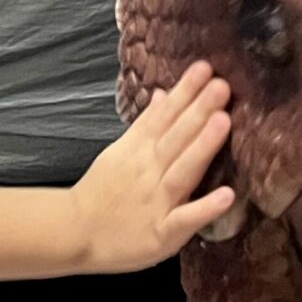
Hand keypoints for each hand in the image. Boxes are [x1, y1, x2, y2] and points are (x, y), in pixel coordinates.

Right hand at [72, 65, 233, 272]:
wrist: (74, 233)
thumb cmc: (102, 192)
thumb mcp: (118, 152)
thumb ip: (145, 125)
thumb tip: (165, 94)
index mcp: (136, 150)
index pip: (162, 116)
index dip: (184, 93)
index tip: (204, 68)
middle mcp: (147, 171)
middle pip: (175, 138)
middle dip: (198, 111)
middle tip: (221, 85)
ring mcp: (155, 202)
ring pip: (182, 171)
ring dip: (202, 147)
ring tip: (223, 122)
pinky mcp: (162, 233)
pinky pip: (185, 219)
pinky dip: (205, 208)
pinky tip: (227, 195)